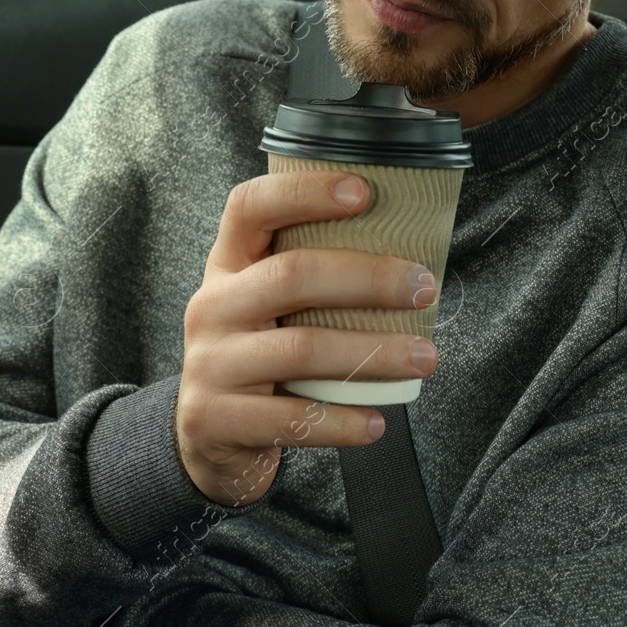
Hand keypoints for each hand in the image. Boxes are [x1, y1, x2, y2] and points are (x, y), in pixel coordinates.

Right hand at [175, 170, 439, 506]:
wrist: (203, 435)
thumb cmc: (256, 355)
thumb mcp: (264, 305)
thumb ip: (309, 277)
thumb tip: (407, 259)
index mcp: (227, 265)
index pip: (250, 207)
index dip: (304, 192)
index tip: (363, 192)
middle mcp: (213, 306)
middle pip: (291, 275)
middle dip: (368, 278)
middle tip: (423, 288)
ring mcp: (210, 363)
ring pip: (301, 349)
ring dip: (372, 352)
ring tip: (423, 356)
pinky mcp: (215, 418)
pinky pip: (290, 417)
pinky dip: (341, 421)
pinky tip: (375, 421)